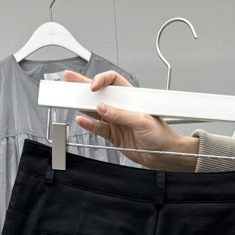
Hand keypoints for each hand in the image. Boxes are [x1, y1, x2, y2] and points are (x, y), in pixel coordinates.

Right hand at [62, 70, 199, 170]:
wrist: (164, 155)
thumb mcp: (143, 121)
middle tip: (69, 80)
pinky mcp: (113, 136)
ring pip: (95, 110)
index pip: (113, 81)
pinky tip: (81, 120)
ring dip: (83, 105)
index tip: (93, 86)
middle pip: (100, 93)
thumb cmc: (162, 135)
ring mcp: (116, 121)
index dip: (101, 80)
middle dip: (84, 86)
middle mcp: (122, 107)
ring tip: (70, 99)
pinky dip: (89, 124)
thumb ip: (122, 115)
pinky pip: (98, 128)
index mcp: (131, 97)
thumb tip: (104, 108)